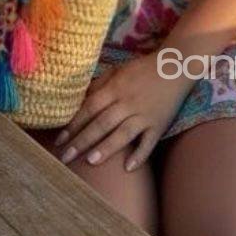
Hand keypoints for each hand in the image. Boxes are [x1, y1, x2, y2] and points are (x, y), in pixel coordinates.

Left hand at [55, 54, 193, 171]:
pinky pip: (149, 142)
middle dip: (83, 141)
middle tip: (65, 158)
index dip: (74, 124)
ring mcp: (144, 115)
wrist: (175, 66)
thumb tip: (79, 101)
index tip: (59, 140)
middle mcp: (128, 103)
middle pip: (102, 123)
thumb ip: (99, 85)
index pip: (90, 108)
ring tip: (90, 162)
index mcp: (115, 88)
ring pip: (123, 133)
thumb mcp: (117, 70)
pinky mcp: (159, 124)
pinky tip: (129, 168)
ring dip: (107, 148)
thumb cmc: (141, 69)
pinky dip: (140, 154)